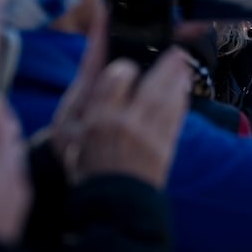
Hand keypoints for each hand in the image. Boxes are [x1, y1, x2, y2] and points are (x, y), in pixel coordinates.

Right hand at [70, 48, 191, 186]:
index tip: (129, 63)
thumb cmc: (82, 159)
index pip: (115, 78)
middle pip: (150, 85)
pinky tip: (183, 89)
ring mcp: (147, 136)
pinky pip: (176, 117)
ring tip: (183, 64)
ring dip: (178, 78)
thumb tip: (94, 56)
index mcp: (96, 118)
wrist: (107, 200)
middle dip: (166, 65)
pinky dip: (181, 100)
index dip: (124, 66)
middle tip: (175, 51)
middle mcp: (123, 124)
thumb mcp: (68, 128)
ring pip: (168, 99)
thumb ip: (83, 93)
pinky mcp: (164, 147)